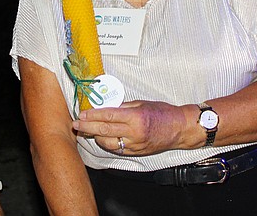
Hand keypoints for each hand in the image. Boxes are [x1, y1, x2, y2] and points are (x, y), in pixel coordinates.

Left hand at [72, 100, 187, 155]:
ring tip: (87, 131)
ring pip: (108, 143)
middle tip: (76, 124)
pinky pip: (118, 149)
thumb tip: (106, 107)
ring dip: (95, 137)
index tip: (82, 114)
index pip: (108, 116)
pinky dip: (108, 144)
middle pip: (105, 130)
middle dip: (88, 127)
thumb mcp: (142, 104)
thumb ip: (123, 107)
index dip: (92, 115)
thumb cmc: (163, 113)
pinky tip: (102, 138)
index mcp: (135, 117)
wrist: (180, 129)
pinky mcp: (137, 152)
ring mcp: (135, 145)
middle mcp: (134, 133)